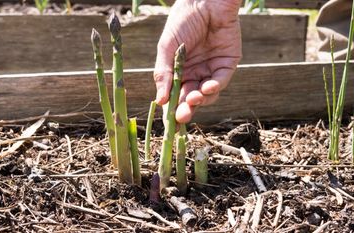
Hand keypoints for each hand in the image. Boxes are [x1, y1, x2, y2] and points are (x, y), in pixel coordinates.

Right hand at [154, 0, 241, 122]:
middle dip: (187, 109)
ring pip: (207, 94)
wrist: (204, 1)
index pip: (175, 95)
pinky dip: (214, 87)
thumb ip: (163, 73)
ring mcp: (211, 69)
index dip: (172, 108)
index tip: (169, 121)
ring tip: (193, 98)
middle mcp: (195, 72)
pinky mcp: (227, 63)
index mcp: (178, 70)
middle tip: (182, 116)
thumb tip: (160, 100)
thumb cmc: (182, 21)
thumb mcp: (167, 48)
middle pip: (191, 98)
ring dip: (200, 99)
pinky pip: (221, 80)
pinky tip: (207, 88)